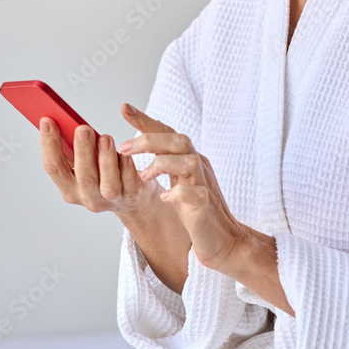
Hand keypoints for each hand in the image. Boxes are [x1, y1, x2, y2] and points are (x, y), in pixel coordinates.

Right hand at [39, 116, 159, 214]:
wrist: (132, 200)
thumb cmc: (102, 175)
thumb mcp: (84, 165)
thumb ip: (72, 148)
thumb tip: (59, 119)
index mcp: (69, 188)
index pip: (53, 167)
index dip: (48, 144)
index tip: (47, 121)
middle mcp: (88, 197)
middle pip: (83, 176)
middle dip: (82, 151)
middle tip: (83, 128)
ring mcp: (111, 199)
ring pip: (108, 184)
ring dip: (106, 160)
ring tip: (106, 138)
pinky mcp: (132, 196)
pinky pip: (130, 182)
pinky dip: (127, 167)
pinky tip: (126, 154)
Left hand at [118, 105, 246, 271]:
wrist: (225, 240)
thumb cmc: (197, 211)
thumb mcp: (178, 181)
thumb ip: (164, 162)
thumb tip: (137, 147)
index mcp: (189, 159)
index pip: (168, 133)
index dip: (147, 120)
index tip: (125, 108)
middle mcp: (198, 167)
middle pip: (179, 140)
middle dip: (149, 140)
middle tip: (124, 148)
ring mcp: (204, 185)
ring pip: (189, 161)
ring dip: (162, 164)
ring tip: (144, 175)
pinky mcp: (206, 207)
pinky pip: (195, 193)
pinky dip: (179, 192)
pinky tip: (164, 197)